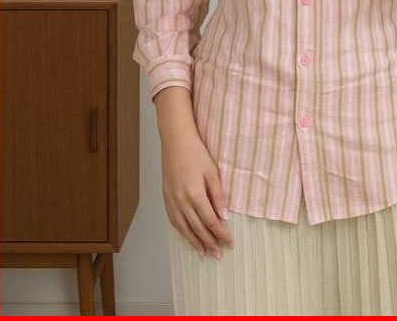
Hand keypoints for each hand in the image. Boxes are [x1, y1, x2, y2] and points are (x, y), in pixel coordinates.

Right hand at [162, 127, 233, 259]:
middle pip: (197, 228)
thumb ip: (218, 195)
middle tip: (219, 254)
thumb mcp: (212, 172)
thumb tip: (224, 216)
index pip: (210, 220)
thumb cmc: (196, 154)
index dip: (220, 233)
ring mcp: (172, 201)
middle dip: (209, 242)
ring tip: (204, 253)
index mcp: (195, 194)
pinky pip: (174, 221)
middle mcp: (182, 201)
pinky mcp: (166, 199)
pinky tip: (188, 237)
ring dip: (194, 242)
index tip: (229, 242)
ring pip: (184, 228)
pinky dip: (182, 232)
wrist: (175, 143)